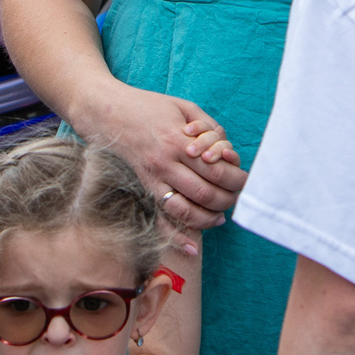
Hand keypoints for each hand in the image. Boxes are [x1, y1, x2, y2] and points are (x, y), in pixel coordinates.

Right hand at [70, 83, 246, 229]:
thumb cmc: (150, 107)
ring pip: (186, 211)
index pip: (216, 169)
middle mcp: (165, 164)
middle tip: (238, 194)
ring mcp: (153, 179)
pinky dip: (178, 237)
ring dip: (210, 218)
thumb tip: (228, 152)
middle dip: (229, 198)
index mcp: (178, 141)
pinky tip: (194, 247)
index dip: (236, 178)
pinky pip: (162, 218)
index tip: (246, 179)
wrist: (108, 112)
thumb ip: (210, 128)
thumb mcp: (184, 107)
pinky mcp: (145, 188)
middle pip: (206, 193)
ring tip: (222, 214)